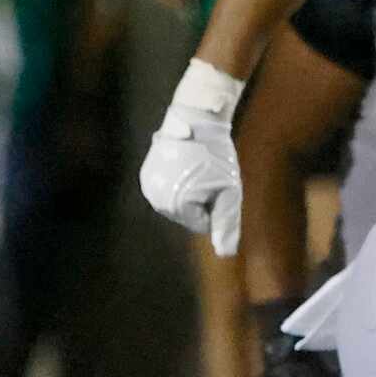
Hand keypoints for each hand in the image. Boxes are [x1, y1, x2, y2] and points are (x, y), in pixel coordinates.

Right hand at [139, 105, 241, 253]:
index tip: (218, 184)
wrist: (195, 122)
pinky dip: (177, 182)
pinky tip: (184, 164)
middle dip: (201, 201)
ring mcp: (147, 187)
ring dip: (189, 192)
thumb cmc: (217, 157)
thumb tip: (226, 254)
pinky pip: (166, 189)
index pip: (202, 224)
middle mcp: (156, 200)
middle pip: (187, 215)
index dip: (215, 206)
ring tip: (196, 169)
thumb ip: (227, 224)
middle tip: (209, 176)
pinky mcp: (145, 175)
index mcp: (177, 206)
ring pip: (176, 203)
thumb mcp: (230, 192)